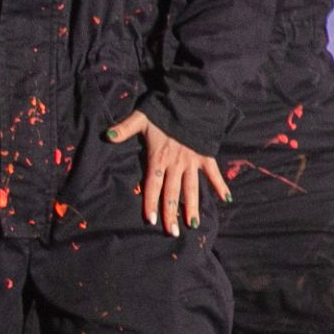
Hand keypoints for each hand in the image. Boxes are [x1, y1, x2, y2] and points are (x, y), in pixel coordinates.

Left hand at [106, 110, 227, 235]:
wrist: (189, 100)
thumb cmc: (162, 110)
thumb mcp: (140, 118)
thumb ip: (124, 128)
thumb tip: (107, 136)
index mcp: (158, 158)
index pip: (152, 185)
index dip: (151, 203)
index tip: (151, 220)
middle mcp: (175, 163)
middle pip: (172, 193)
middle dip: (171, 213)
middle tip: (171, 233)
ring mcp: (192, 161)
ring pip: (191, 188)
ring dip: (192, 206)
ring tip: (193, 225)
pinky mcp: (205, 155)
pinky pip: (213, 173)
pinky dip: (220, 185)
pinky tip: (226, 199)